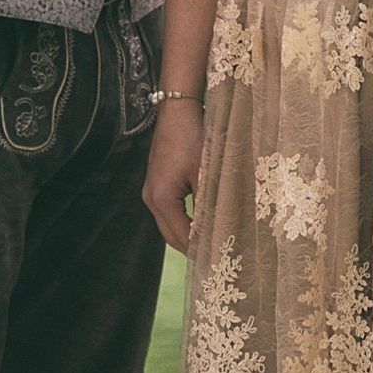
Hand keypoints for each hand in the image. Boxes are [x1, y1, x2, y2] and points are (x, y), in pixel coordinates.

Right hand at [141, 97, 205, 253]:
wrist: (177, 111)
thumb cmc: (193, 139)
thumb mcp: (206, 173)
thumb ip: (210, 204)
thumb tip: (220, 230)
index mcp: (162, 199)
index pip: (181, 236)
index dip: (199, 250)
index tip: (218, 261)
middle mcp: (151, 198)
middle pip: (170, 235)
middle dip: (190, 248)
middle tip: (214, 259)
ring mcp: (152, 191)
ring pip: (168, 225)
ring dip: (187, 235)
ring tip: (210, 245)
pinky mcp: (157, 183)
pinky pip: (169, 212)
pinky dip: (183, 222)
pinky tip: (200, 223)